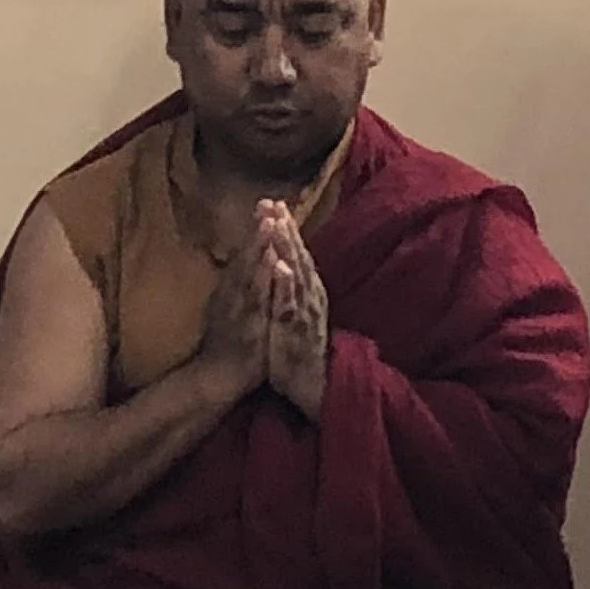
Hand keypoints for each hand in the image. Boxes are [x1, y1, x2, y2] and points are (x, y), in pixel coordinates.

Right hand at [196, 217, 276, 401]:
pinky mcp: (247, 325)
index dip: (255, 229)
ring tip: (270, 223)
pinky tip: (273, 261)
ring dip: (260, 247)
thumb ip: (237, 286)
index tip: (266, 203)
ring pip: (250, 274)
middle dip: (258, 230)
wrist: (215, 378)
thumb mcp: (229, 308)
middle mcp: (233, 295)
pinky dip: (264, 278)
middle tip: (268, 203)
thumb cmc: (226, 343)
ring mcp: (239, 310)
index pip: (245, 254)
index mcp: (231, 290)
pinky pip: (257, 299)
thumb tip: (247, 262)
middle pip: (246, 258)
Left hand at [262, 201, 327, 419]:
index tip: (275, 203)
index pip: (298, 254)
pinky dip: (286, 285)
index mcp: (308, 292)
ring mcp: (306, 313)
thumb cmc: (300, 349)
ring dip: (288, 250)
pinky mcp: (300, 331)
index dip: (287, 229)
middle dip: (286, 230)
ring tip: (279, 225)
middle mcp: (310, 297)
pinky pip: (292, 305)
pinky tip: (281, 267)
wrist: (314, 385)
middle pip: (299, 258)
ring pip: (297, 276)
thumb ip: (293, 290)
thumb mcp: (296, 314)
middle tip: (275, 203)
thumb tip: (285, 265)